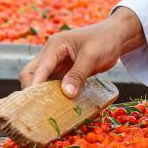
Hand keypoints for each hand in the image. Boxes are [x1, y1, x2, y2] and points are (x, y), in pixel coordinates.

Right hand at [19, 7, 145, 97]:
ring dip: (43, 95)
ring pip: (41, 81)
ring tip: (45, 111)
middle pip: (31, 74)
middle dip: (32, 90)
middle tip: (38, 108)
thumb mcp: (92, 56)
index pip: (39, 67)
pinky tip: (57, 106)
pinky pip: (53, 85)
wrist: (116, 36)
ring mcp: (57, 64)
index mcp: (55, 45)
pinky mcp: (64, 72)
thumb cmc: (104, 40)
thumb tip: (66, 94)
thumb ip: (78, 75)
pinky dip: (53, 95)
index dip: (35, 84)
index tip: (34, 101)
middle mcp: (51, 54)